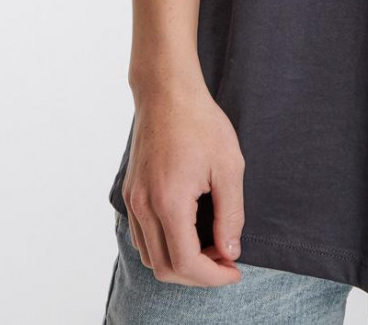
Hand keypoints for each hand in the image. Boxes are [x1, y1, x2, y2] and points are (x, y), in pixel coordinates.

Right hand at [121, 76, 246, 286]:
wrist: (167, 91)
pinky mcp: (131, 192)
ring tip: (210, 244)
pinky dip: (165, 245)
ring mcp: (133, 200)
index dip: (214, 277)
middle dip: (199, 275)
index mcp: (169, 202)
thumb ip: (231, 214)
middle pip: (165, 269)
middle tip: (226, 259)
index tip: (236, 270)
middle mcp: (144, 207)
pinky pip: (143, 236)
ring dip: (180, 262)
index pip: (187, 264)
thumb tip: (230, 251)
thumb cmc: (201, 122)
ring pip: (151, 256)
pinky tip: (189, 229)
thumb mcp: (229, 166)